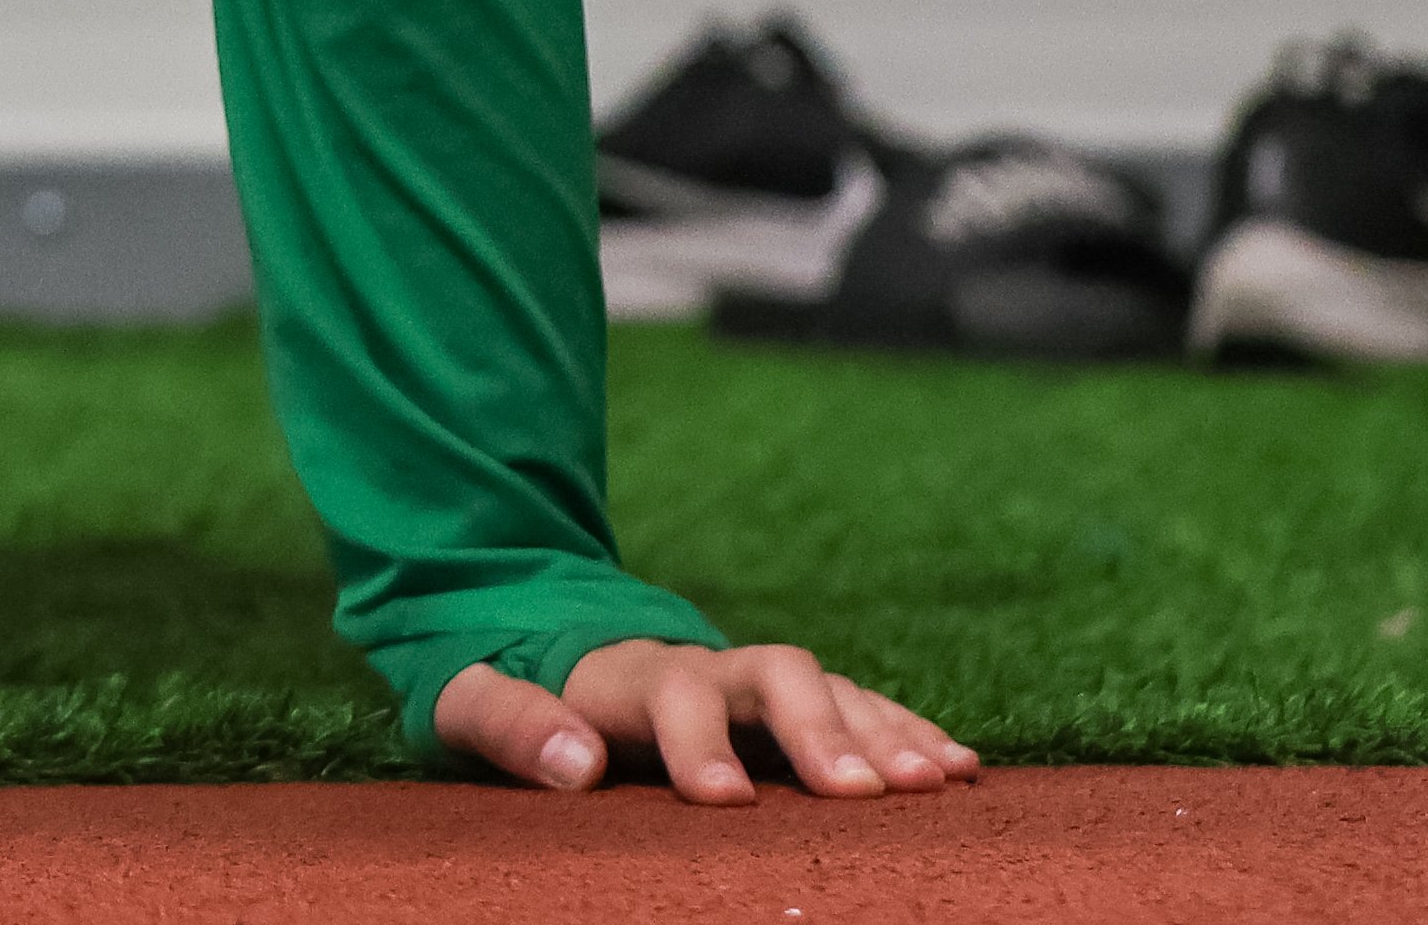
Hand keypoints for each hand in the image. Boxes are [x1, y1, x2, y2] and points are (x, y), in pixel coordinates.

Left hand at [435, 636, 975, 803]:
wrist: (533, 627)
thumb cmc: (503, 683)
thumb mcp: (469, 699)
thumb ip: (510, 723)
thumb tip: (575, 763)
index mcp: (620, 672)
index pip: (669, 693)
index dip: (698, 742)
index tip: (724, 799)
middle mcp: (701, 665)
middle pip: (772, 674)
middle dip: (821, 729)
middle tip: (864, 791)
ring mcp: (750, 679)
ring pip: (829, 688)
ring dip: (884, 733)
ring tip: (937, 782)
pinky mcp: (785, 700)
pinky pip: (857, 705)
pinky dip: (907, 732)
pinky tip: (958, 770)